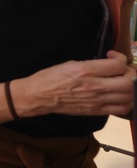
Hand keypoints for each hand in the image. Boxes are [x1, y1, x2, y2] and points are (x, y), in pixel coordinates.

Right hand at [16, 51, 134, 117]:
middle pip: (129, 82)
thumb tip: (108, 65)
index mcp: (86, 71)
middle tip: (124, 70)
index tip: (113, 56)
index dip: (120, 58)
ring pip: (129, 97)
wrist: (39, 96)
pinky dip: (127, 102)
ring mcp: (97, 101)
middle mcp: (94, 87)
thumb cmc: (51, 78)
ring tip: (125, 83)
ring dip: (132, 88)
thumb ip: (92, 65)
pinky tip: (122, 96)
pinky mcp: (96, 111)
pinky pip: (121, 109)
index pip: (117, 65)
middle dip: (131, 73)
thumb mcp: (70, 64)